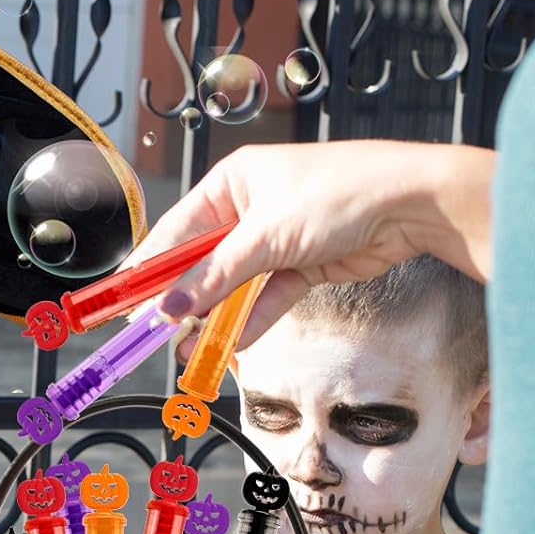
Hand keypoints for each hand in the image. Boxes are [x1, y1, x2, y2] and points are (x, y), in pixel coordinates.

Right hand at [132, 141, 493, 347]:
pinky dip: (248, 321)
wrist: (412, 204)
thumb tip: (167, 310)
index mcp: (233, 183)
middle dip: (180, 301)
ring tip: (188, 350)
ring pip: (232, 286)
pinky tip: (230, 344)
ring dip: (212, 318)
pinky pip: (264, 298)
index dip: (148, 269)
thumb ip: (213, 278)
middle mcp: (251, 208)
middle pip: (202, 263)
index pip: (176, 231)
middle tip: (151, 333)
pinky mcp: (301, 265)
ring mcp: (276, 239)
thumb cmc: (339, 194)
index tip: (122, 301)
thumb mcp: (264, 237)